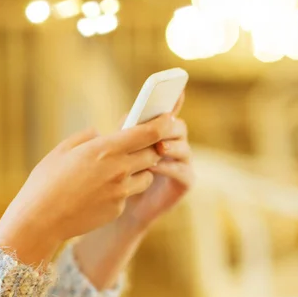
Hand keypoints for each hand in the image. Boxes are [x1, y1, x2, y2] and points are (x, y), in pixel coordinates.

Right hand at [0, 114, 184, 265]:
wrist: (39, 221)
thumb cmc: (46, 182)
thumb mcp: (63, 150)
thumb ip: (87, 137)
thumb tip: (101, 133)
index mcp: (105, 149)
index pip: (148, 133)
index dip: (162, 124)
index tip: (169, 118)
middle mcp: (119, 169)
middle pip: (153, 154)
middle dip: (151, 149)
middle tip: (142, 146)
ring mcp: (121, 191)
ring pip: (147, 175)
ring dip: (141, 170)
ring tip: (120, 170)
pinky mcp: (119, 208)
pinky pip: (130, 194)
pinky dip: (124, 190)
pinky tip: (102, 192)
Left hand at [118, 93, 194, 229]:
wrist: (113, 209)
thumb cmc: (113, 176)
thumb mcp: (115, 151)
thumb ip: (124, 134)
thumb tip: (127, 119)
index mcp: (158, 133)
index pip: (168, 112)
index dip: (174, 99)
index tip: (178, 88)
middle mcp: (174, 145)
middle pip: (179, 127)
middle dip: (169, 126)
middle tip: (159, 127)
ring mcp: (182, 163)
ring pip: (184, 148)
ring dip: (171, 146)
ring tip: (157, 149)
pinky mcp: (184, 183)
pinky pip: (184, 172)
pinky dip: (170, 168)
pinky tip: (155, 168)